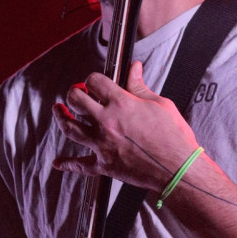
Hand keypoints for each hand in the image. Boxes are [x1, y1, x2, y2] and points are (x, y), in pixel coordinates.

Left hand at [52, 61, 199, 189]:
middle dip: (74, 93)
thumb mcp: (160, 104)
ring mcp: (102, 145)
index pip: (95, 82)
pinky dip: (68, 164)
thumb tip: (134, 68)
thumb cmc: (174, 136)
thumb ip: (140, 87)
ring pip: (71, 128)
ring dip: (61, 117)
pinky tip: (58, 162)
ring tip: (59, 110)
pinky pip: (80, 165)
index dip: (93, 79)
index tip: (95, 82)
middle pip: (76, 101)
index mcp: (121, 104)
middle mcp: (107, 123)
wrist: (178, 168)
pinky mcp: (104, 165)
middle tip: (76, 93)